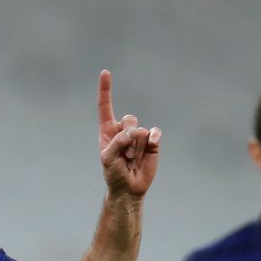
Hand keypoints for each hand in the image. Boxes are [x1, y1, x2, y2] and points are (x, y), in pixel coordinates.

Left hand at [98, 70, 160, 197]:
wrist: (129, 188)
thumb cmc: (113, 173)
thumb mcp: (108, 158)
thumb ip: (117, 142)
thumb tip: (134, 132)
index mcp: (108, 130)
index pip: (106, 106)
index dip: (106, 89)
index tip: (105, 72)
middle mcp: (123, 129)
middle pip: (129, 119)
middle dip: (127, 137)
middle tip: (124, 156)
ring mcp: (138, 135)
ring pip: (141, 130)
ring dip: (136, 147)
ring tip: (132, 160)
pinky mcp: (152, 141)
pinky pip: (155, 132)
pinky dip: (153, 138)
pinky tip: (151, 146)